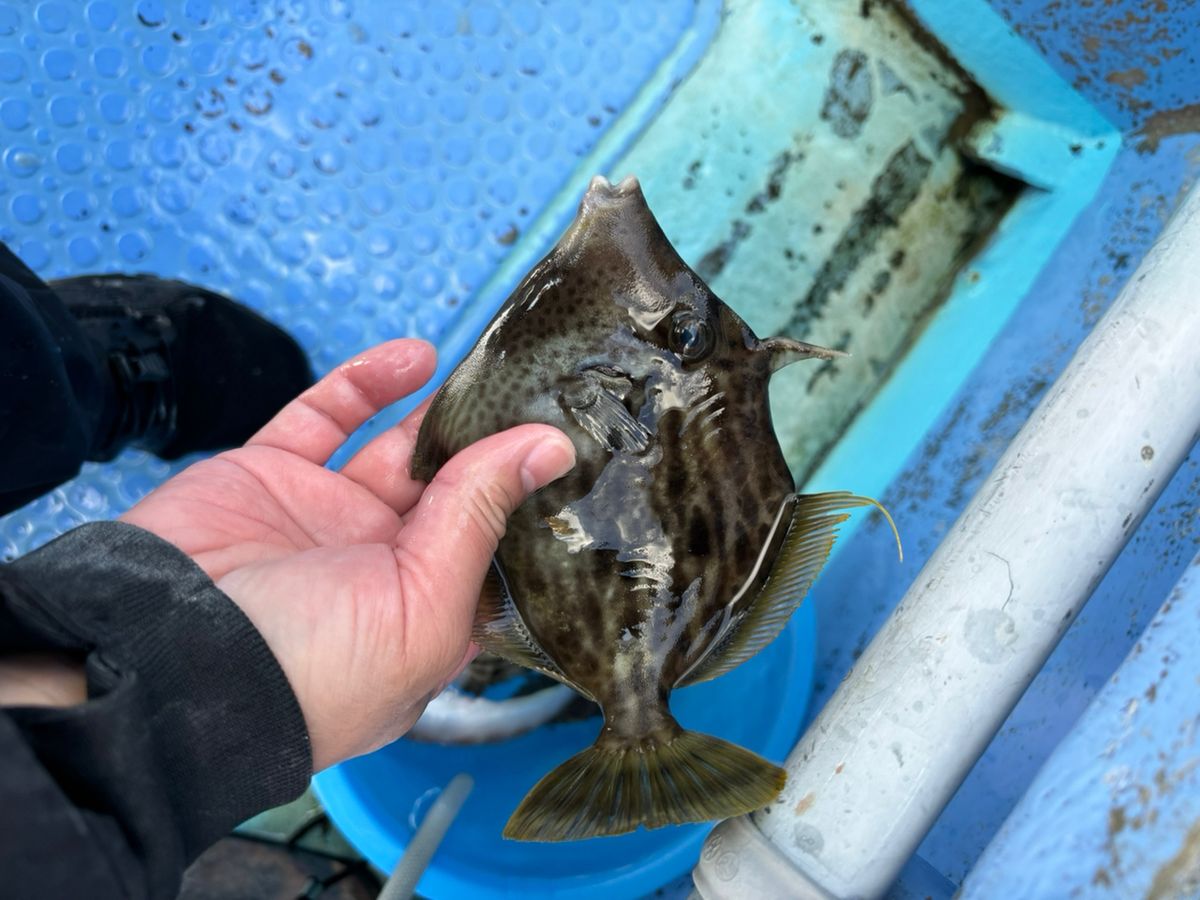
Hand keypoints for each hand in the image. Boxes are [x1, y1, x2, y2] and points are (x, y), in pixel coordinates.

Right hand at [121, 340, 573, 770]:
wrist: (161, 657)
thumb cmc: (308, 672)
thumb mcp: (421, 607)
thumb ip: (479, 518)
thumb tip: (549, 449)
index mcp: (424, 618)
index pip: (491, 549)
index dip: (527, 501)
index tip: (575, 446)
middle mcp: (379, 568)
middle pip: (451, 491)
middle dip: (492, 446)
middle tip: (542, 393)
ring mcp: (324, 518)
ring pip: (396, 448)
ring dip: (441, 411)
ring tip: (491, 370)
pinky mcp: (271, 474)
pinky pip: (327, 416)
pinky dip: (370, 382)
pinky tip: (418, 357)